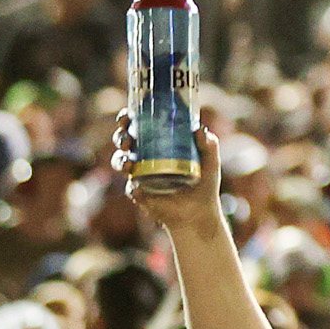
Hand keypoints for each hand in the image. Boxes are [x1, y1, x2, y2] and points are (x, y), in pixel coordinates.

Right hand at [111, 113, 224, 234]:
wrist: (200, 212)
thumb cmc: (204, 183)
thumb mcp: (210, 162)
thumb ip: (208, 145)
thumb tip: (200, 129)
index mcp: (156, 143)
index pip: (138, 126)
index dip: (128, 119)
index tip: (127, 116)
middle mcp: (143, 156)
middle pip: (124, 141)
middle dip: (120, 137)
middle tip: (127, 139)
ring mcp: (139, 175)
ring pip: (120, 162)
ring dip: (119, 160)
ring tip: (128, 164)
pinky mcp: (139, 194)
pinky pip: (131, 189)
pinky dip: (133, 188)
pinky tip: (138, 189)